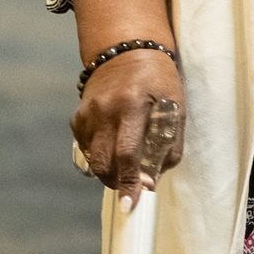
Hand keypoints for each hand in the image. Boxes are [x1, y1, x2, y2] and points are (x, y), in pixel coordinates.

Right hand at [72, 49, 185, 207]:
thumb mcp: (175, 106)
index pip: (127, 153)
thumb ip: (169, 145)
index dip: (130, 182)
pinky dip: (98, 155)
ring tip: (125, 164)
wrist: (128, 48)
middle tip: (133, 186)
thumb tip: (154, 181)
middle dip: (118, 182)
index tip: (131, 204)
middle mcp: (105, 108)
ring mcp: (88, 111)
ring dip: (108, 170)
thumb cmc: (159, 80)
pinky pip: (85, 147)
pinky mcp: (79, 114)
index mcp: (133, 104)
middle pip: (104, 161)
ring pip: (93, 158)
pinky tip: (112, 146)